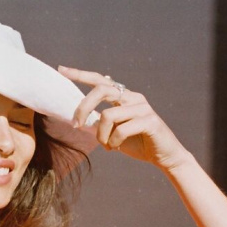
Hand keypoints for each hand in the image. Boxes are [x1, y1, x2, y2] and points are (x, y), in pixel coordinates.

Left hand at [59, 66, 191, 170]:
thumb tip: (79, 120)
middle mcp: (133, 97)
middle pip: (101, 90)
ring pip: (108, 115)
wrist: (164, 156)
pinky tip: (117, 148)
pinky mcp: (150, 121)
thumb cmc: (136, 143)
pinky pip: (121, 130)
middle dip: (83, 108)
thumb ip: (99, 123)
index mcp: (124, 96)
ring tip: (107, 146)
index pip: (101, 80)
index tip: (62, 70)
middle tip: (76, 125)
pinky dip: (114, 142)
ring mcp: (143, 108)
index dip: (81, 75)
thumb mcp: (112, 133)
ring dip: (101, 136)